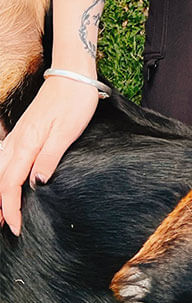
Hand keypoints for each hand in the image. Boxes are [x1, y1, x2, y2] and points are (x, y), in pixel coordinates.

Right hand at [0, 75, 98, 234]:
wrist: (73, 74)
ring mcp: (18, 135)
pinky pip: (3, 157)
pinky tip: (5, 179)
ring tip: (1, 210)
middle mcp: (17, 140)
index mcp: (27, 143)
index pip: (10, 184)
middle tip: (4, 226)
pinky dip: (1, 174)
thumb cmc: (74, 100)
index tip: (15, 227)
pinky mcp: (24, 131)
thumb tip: (36, 183)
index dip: (10, 208)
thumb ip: (50, 157)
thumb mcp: (67, 131)